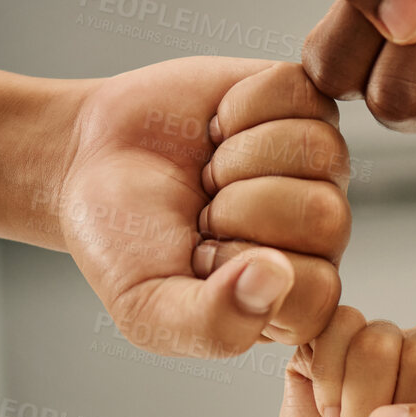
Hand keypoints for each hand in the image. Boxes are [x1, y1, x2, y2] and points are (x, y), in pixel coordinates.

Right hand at [58, 59, 349, 357]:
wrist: (91, 161)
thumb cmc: (124, 242)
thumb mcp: (148, 309)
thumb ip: (213, 324)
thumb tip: (278, 277)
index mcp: (295, 297)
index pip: (317, 293)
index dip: (247, 268)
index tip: (201, 259)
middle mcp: (320, 233)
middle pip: (324, 215)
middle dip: (240, 205)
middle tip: (203, 208)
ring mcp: (318, 165)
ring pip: (318, 149)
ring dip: (239, 154)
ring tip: (211, 170)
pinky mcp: (304, 104)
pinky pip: (300, 92)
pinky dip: (243, 103)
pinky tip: (219, 125)